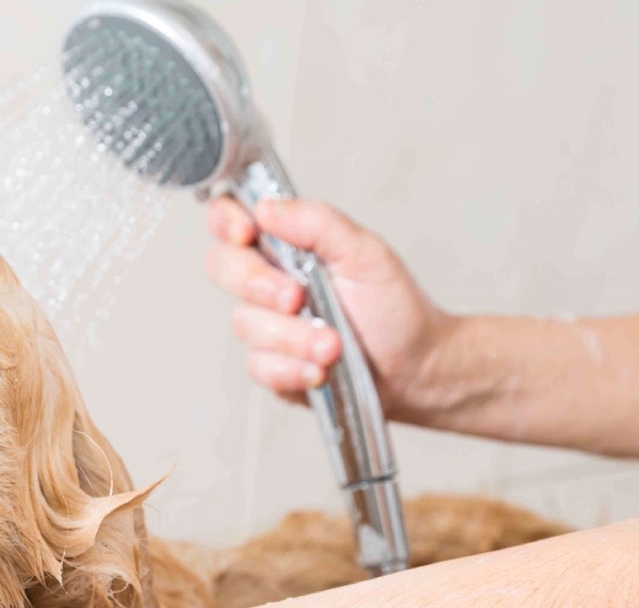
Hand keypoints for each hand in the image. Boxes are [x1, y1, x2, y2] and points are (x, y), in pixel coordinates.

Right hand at [206, 198, 450, 412]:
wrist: (415, 366)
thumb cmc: (393, 307)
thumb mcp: (365, 252)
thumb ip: (317, 223)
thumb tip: (267, 207)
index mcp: (284, 245)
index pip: (230, 220)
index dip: (226, 221)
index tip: (247, 232)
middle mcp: (267, 282)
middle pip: (223, 268)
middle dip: (259, 284)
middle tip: (297, 297)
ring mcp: (266, 325)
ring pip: (246, 324)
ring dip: (292, 337)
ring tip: (334, 345)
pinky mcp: (271, 366)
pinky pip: (260, 366)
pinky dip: (293, 368)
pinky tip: (321, 369)